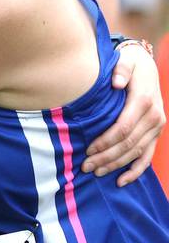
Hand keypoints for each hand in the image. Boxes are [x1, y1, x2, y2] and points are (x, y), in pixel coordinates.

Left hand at [82, 43, 165, 185]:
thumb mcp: (125, 61)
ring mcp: (157, 127)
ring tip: (96, 172)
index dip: (105, 141)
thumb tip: (116, 82)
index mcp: (143, 101)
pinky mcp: (155, 133)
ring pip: (136, 152)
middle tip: (85, 166)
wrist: (145, 64)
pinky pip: (147, 156)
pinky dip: (136, 170)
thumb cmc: (129, 63)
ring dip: (116, 165)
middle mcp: (154, 116)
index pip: (123, 128)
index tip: (87, 149)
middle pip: (128, 144)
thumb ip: (121, 70)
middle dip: (106, 157)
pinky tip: (121, 181)